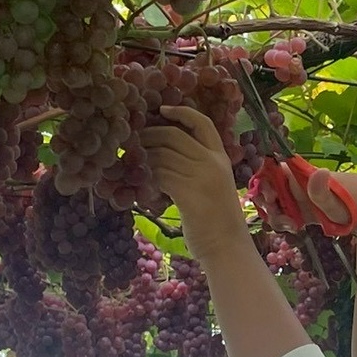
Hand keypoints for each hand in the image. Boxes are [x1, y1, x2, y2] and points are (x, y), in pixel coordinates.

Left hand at [140, 105, 246, 257]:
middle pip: (174, 136)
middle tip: (131, 140)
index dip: (182, 112)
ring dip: (141, 157)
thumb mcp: (214, 186)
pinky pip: (159, 174)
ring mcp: (201, 177)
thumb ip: (197, 168)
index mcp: (221, 158)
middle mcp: (212, 162)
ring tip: (129, 161)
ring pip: (162, 155)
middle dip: (148, 134)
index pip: (203, 123)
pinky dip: (145, 177)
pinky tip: (138, 183)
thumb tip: (163, 155)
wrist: (227, 246)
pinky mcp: (188, 193)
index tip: (162, 110)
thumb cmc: (218, 220)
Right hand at [258, 165, 356, 235]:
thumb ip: (322, 192)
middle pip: (269, 188)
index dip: (262, 184)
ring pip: (276, 202)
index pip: (269, 171)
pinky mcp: (306, 209)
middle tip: (278, 217)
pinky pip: (286, 212)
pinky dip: (284, 221)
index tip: (270, 200)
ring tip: (289, 225)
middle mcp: (298, 182)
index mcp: (302, 174)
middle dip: (266, 203)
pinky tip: (294, 228)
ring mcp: (302, 196)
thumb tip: (317, 172)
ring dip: (275, 215)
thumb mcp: (337, 202)